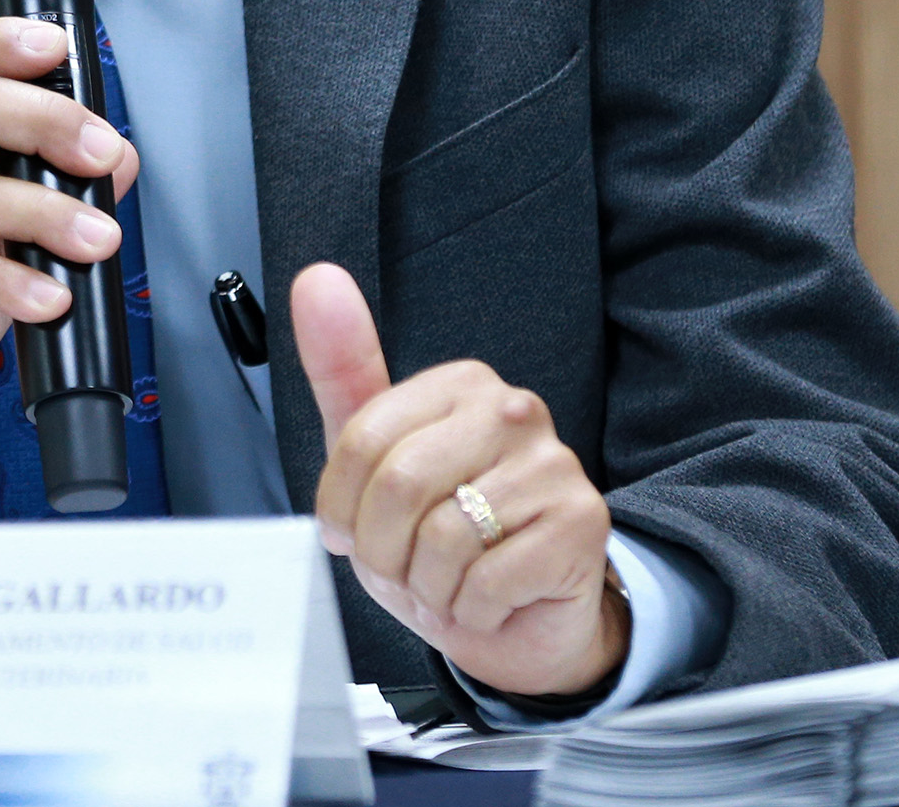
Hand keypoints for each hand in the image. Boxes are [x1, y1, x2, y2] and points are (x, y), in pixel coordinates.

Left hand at [294, 262, 627, 700]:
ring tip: (448, 582)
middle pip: (399, 486)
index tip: (352, 532)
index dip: (341, 508)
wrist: (516, 621)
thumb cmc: (440, 538)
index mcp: (461, 384)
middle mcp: (514, 410)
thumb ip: (343, 374)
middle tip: (406, 567)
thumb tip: (317, 277)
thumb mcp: (376, 462)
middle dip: (384, 551)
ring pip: (441, 541)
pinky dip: (470, 610)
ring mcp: (555, 463)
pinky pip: (485, 582)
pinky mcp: (581, 524)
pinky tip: (489, 601)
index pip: (361, 440)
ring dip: (429, 586)